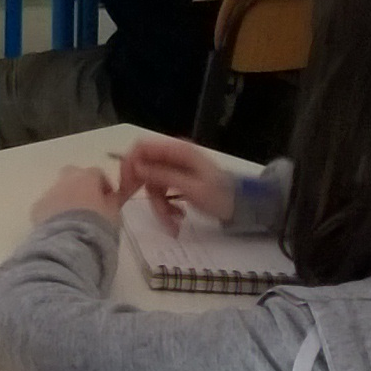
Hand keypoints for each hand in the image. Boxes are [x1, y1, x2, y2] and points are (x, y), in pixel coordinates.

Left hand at [31, 165, 129, 225]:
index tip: (108, 198)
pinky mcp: (37, 207)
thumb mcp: (114, 213)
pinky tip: (61, 225)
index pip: (97, 173)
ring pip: (58, 190)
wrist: (70, 241)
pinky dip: (54, 211)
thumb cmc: (97, 225)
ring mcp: (48, 193)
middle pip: (73, 174)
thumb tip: (111, 196)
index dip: (104, 184)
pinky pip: (48, 204)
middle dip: (81, 184)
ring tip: (75, 218)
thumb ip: (113, 201)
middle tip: (89, 202)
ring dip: (66, 198)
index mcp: (86, 178)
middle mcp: (65, 180)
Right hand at [117, 139, 237, 232]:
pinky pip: (161, 191)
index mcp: (178, 150)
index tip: (126, 186)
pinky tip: (177, 218)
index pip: (142, 148)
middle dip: (141, 188)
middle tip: (134, 204)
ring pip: (151, 184)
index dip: (130, 164)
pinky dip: (165, 206)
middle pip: (143, 166)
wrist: (244, 209)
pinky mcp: (177, 181)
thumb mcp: (191, 188)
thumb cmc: (222, 197)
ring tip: (172, 222)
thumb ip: (162, 176)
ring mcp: (175, 169)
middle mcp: (173, 156)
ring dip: (158, 204)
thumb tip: (135, 167)